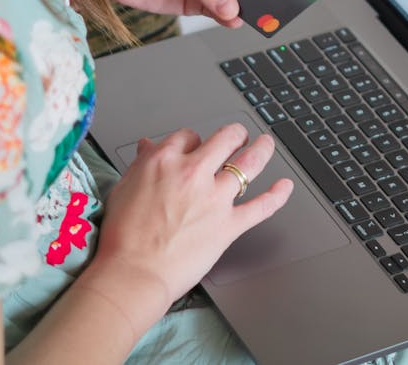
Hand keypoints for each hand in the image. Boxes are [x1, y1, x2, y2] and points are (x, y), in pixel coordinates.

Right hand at [93, 124, 292, 306]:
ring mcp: (215, 198)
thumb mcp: (124, 188)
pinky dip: (277, 196)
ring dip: (262, 150)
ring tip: (266, 144)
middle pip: (226, 139)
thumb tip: (149, 146)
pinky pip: (261, 206)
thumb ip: (142, 164)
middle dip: (234, 135)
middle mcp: (194, 173)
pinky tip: (285, 186)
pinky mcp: (229, 225)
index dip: (194, 139)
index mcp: (165, 161)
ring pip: (249, 164)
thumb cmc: (123, 235)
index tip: (195, 145)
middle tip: (238, 136)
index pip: (188, 135)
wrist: (132, 273)